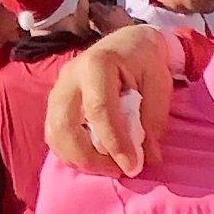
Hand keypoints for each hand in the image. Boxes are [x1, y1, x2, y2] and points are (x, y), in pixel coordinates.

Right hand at [43, 23, 173, 176]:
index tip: (133, 167)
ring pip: (54, 134)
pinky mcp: (54, 103)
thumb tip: (149, 158)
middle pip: (65, 125)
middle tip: (119, 170)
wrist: (128, 43)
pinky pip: (54, 135)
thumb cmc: (145, 63)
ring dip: (79, 159)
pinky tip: (95, 159)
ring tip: (109, 167)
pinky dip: (72, 153)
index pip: (100, 110)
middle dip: (90, 157)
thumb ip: (154, 119)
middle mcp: (70, 76)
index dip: (115, 143)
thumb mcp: (159, 84)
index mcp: (97, 64)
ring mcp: (58, 89)